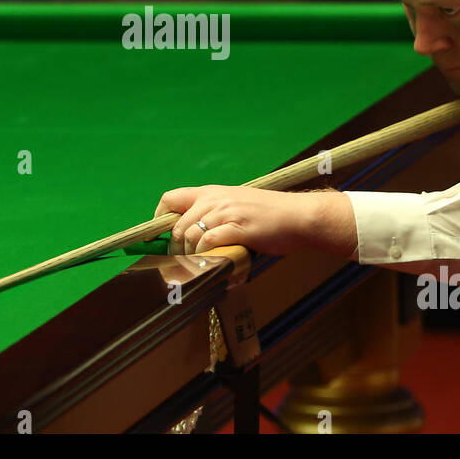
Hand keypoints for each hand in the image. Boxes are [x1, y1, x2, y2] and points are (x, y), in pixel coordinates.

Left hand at [153, 185, 356, 257]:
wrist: (299, 216)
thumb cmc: (270, 215)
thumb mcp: (237, 205)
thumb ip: (215, 215)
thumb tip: (192, 236)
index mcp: (212, 192)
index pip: (170, 199)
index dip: (160, 220)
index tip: (162, 238)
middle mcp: (215, 199)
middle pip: (177, 225)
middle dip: (175, 248)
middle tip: (183, 262)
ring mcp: (227, 213)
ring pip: (190, 235)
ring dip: (190, 256)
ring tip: (199, 266)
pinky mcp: (238, 228)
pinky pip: (209, 242)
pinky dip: (206, 257)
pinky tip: (214, 263)